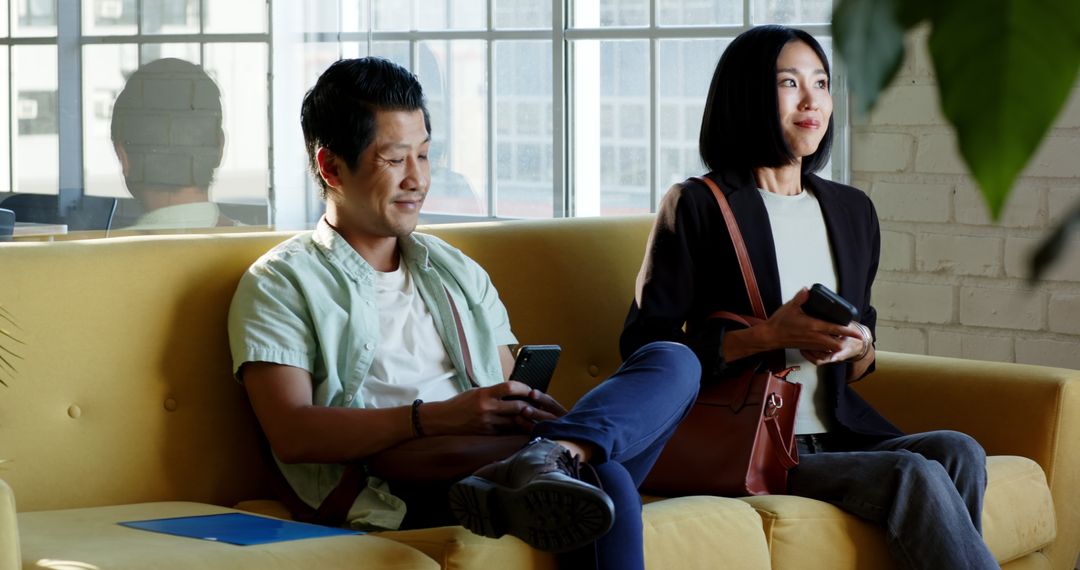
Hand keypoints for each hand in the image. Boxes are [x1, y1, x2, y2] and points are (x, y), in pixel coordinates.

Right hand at [421, 381, 565, 434]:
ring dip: (527, 419)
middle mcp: (487, 408)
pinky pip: (507, 431)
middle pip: (518, 406)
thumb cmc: (460, 403)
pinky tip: (523, 427)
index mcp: (485, 394)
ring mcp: (488, 423)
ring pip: (515, 421)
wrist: (443, 420)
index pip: (510, 387)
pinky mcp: (488, 433)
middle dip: (531, 406)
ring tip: (536, 416)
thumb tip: (515, 392)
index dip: (524, 388)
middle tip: (539, 405)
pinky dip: (516, 428)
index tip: (530, 390)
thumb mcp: (477, 391)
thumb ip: (494, 392)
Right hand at [761, 288, 863, 354]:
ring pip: (830, 348)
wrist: (770, 336)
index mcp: (813, 326)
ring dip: (838, 345)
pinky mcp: (807, 348)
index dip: (849, 331)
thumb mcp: (790, 306)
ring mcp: (811, 344)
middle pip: (837, 344)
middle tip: (853, 336)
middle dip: (846, 341)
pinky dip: (828, 348)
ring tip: (842, 338)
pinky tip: (828, 343)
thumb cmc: (779, 322)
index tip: (859, 332)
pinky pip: (822, 351)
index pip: (836, 329)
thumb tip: (807, 290)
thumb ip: (800, 298)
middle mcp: (815, 337)